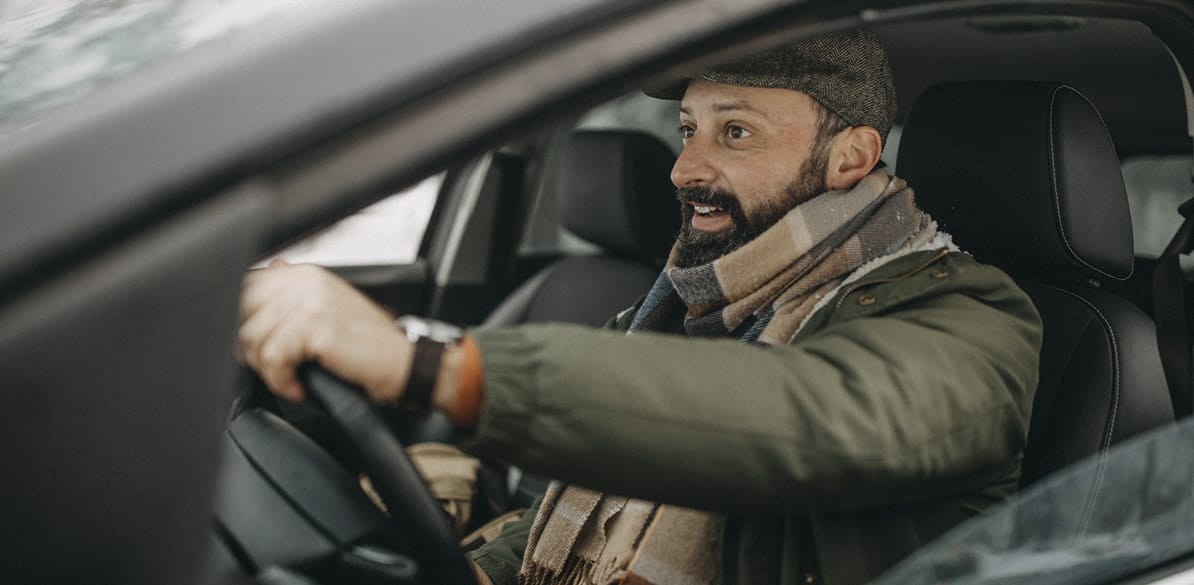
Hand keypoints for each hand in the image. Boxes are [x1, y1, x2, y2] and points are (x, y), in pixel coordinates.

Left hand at [238, 260, 411, 402]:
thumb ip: (292, 296)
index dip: (241, 324)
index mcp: (304, 274)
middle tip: (275, 368)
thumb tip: (262, 279)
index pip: (245, 290)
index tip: (255, 349)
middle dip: (251, 349)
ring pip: (252, 339)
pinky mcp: (314, 327)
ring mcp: (309, 301)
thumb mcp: (326, 310)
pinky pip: (272, 359)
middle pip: (241, 313)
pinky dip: (281, 381)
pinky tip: (300, 386)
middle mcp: (305, 281)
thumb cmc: (366, 346)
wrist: (402, 363)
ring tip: (291, 377)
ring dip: (268, 369)